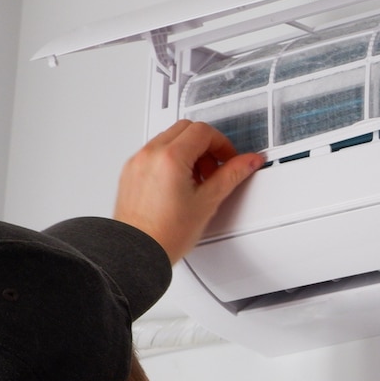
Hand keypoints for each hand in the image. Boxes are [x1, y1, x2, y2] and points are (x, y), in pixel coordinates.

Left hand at [113, 121, 263, 262]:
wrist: (136, 252)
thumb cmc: (165, 234)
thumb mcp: (208, 202)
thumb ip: (232, 175)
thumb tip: (249, 161)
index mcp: (170, 158)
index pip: (203, 132)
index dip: (222, 144)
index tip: (228, 159)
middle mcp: (150, 155)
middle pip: (185, 129)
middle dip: (205, 145)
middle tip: (214, 168)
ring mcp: (137, 162)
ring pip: (168, 138)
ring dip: (188, 150)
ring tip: (197, 179)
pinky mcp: (130, 172)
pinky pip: (153, 152)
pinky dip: (170, 159)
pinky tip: (179, 184)